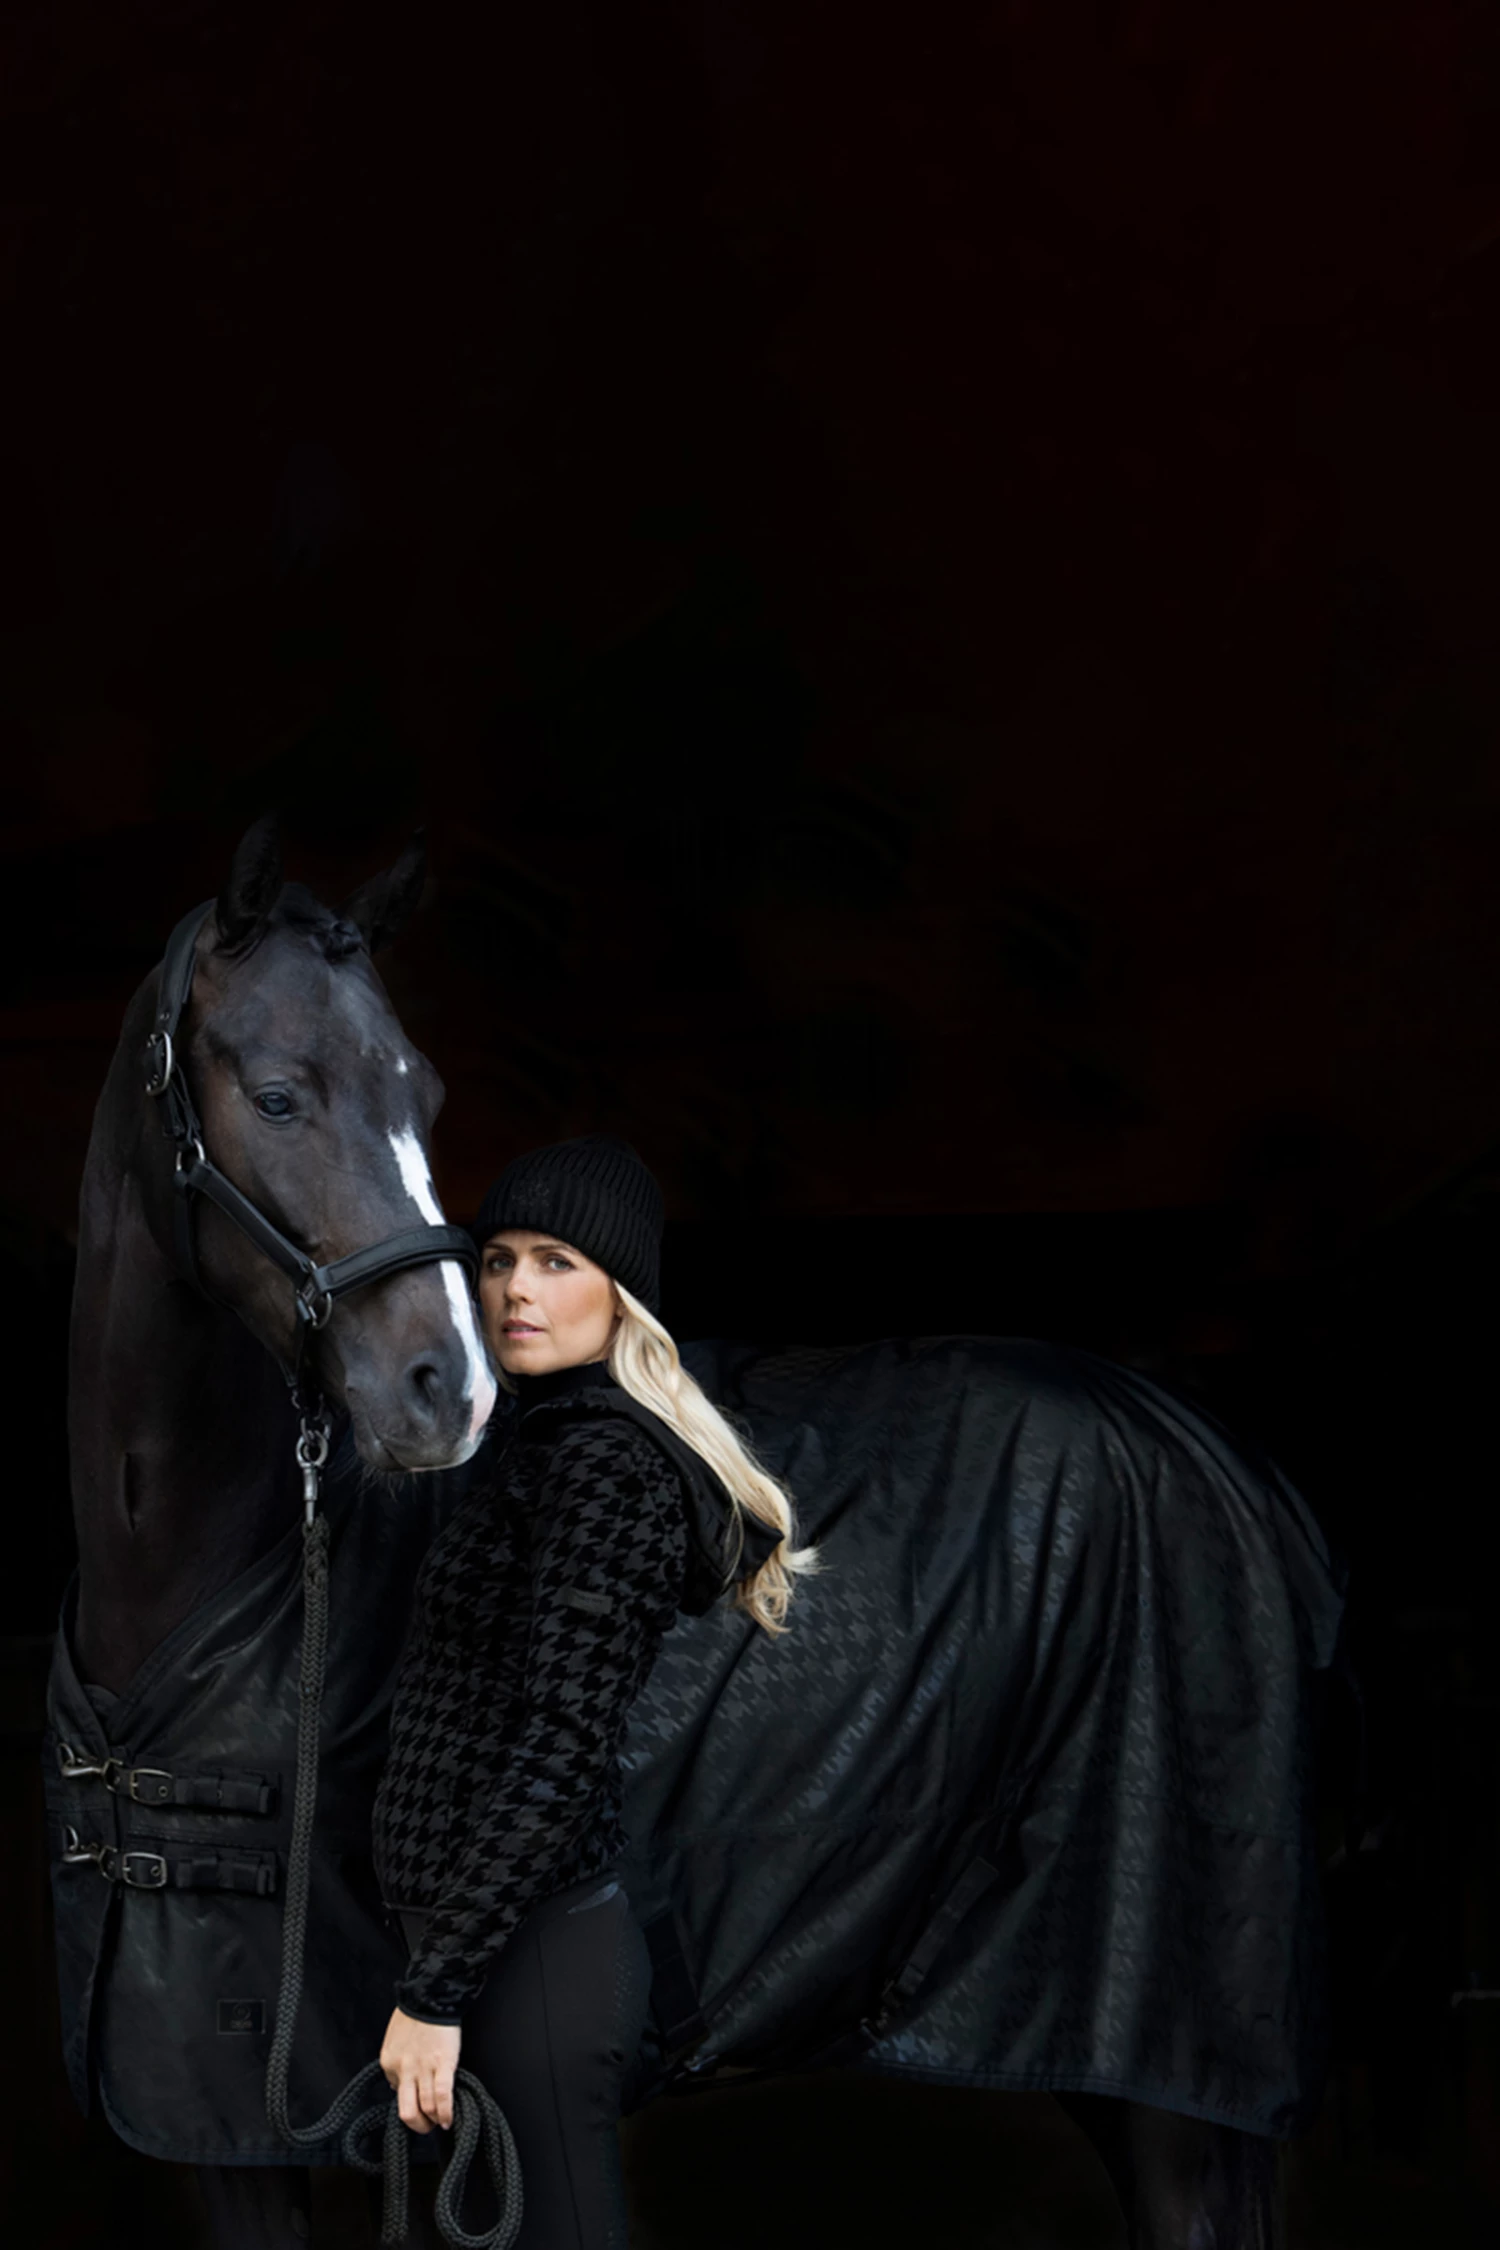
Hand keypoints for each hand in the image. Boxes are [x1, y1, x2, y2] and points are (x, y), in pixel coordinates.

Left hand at [380, 2006, 461, 2132]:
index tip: (418, 2099)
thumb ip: (396, 2063)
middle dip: (418, 2125)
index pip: (396, 2092)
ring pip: (426, 2108)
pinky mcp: (443, 2064)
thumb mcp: (394, 2040)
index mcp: (389, 2063)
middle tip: (427, 2125)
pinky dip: (446, 2112)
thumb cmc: (414, 2014)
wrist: (430, 1994)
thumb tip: (400, 2084)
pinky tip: (449, 2119)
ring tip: (441, 2121)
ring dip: (435, 2120)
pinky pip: (442, 2097)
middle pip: (407, 2112)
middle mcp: (403, 2071)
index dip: (409, 2098)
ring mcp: (423, 2069)